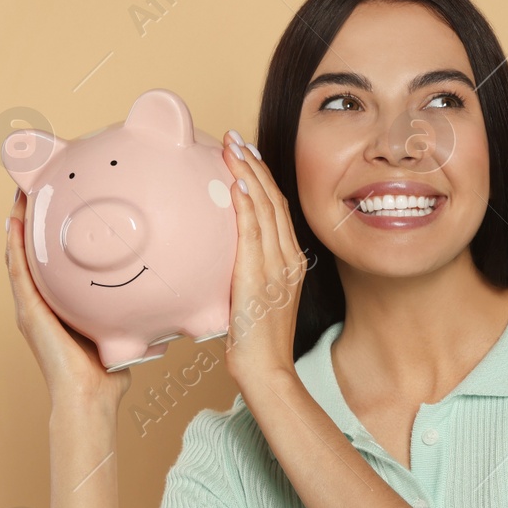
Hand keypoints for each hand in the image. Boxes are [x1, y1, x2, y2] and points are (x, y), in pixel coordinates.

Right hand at [3, 187, 130, 410]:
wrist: (89, 395)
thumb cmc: (109, 367)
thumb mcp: (125, 322)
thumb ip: (137, 301)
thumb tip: (168, 281)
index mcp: (62, 299)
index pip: (59, 256)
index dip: (58, 226)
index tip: (68, 195)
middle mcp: (43, 297)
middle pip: (35, 248)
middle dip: (37, 216)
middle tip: (40, 181)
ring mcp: (31, 304)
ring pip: (19, 253)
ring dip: (17, 222)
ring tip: (21, 190)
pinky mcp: (27, 311)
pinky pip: (17, 272)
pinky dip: (13, 246)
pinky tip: (13, 222)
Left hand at [221, 130, 307, 394]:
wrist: (266, 369)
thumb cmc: (256, 344)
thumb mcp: (251, 302)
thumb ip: (241, 277)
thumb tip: (218, 264)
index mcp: (288, 262)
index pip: (277, 210)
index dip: (262, 179)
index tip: (245, 156)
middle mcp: (288, 258)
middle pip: (274, 200)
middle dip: (255, 165)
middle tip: (236, 139)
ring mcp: (278, 264)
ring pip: (266, 207)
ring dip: (249, 172)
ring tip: (232, 147)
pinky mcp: (261, 273)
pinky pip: (254, 229)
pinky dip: (247, 201)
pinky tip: (234, 180)